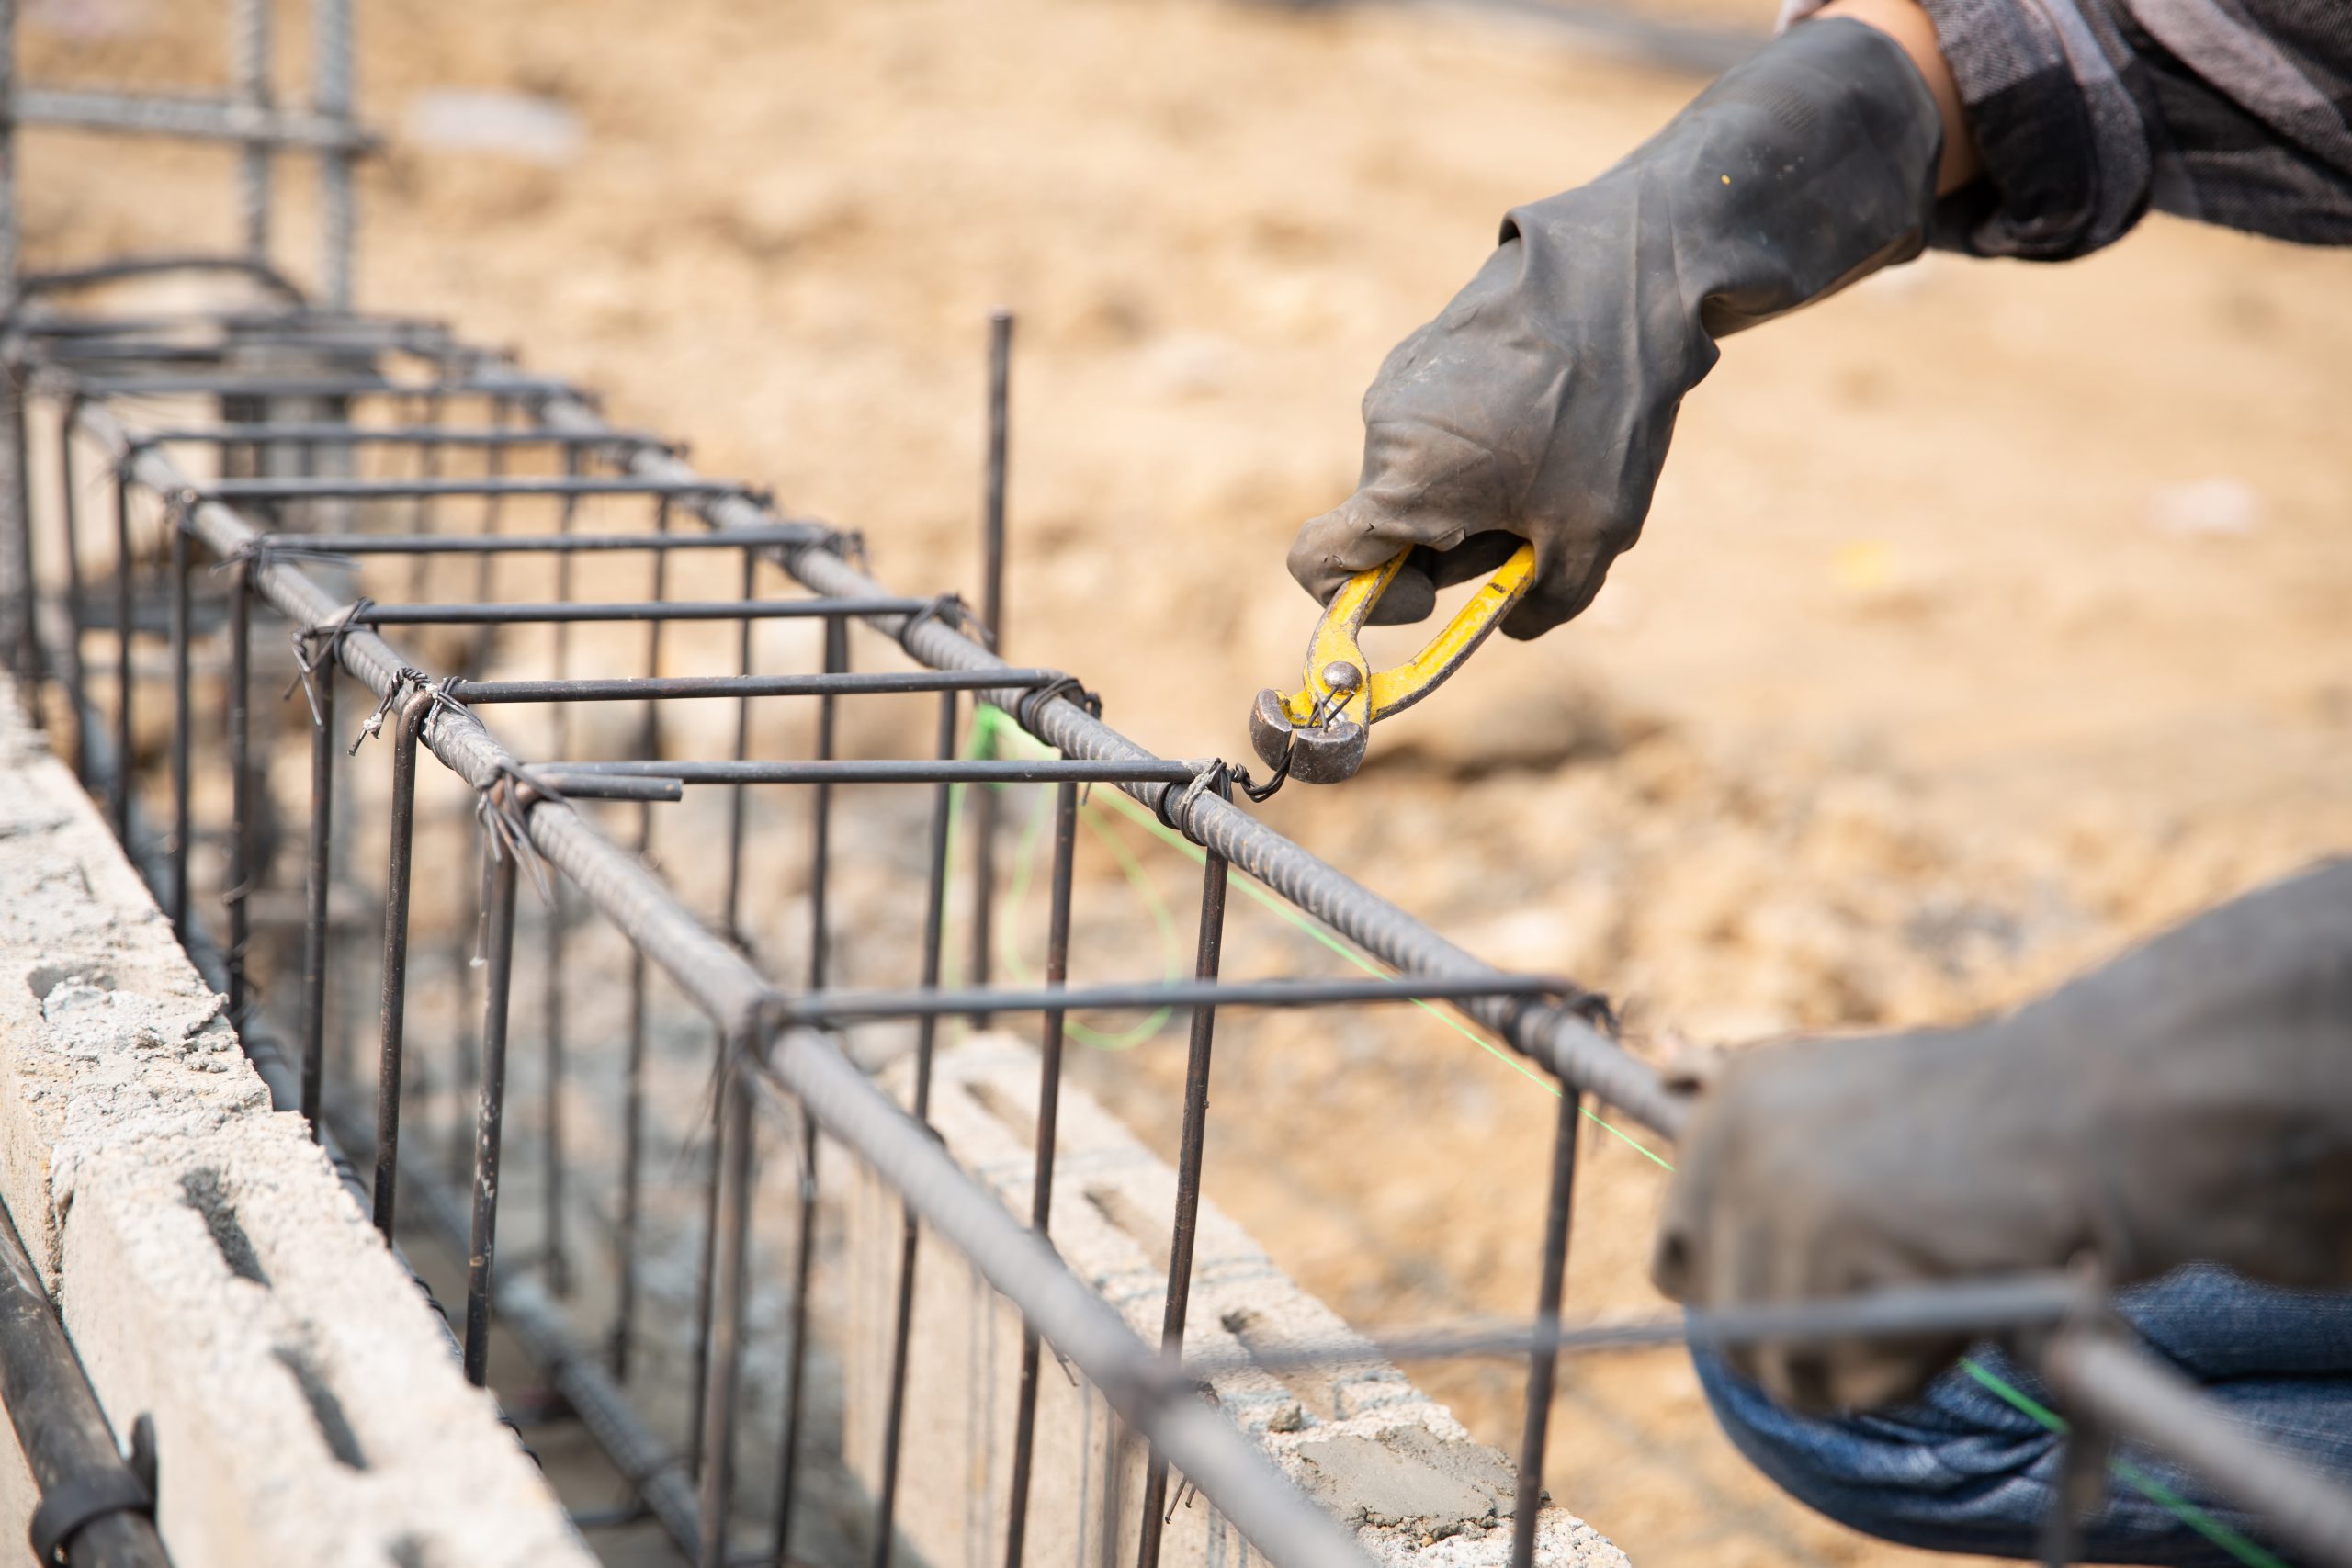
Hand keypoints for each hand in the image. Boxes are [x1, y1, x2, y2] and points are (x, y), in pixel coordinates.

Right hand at [1289, 17, 1943, 639]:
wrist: (1624, 277)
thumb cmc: (1604, 415)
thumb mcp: (1593, 537)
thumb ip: (1544, 605)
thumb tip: (1513, 625)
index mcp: (1401, 486)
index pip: (1318, 564)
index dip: (1360, 601)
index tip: (1428, 598)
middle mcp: (1382, 432)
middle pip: (1388, 525)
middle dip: (1449, 547)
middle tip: (1531, 526)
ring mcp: (1399, 383)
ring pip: (1416, 476)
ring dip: (1469, 495)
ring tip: (1552, 459)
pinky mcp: (1425, 348)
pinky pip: (1436, 427)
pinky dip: (1477, 445)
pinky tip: (1546, 415)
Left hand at [1651, 859, 2351, 1412]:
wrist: (2093, 1107)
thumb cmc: (1996, 1119)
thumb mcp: (1857, 1105)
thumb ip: (1770, 1133)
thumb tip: (1665, 1074)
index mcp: (1730, 1102)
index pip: (1677, 1252)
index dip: (1749, 1299)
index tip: (1828, 1304)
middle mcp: (1727, 1136)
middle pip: (1716, 1315)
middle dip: (1803, 1341)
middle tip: (1896, 1315)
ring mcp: (1767, 1187)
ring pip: (1767, 1357)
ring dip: (1857, 1364)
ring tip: (1935, 1305)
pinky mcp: (1822, 1240)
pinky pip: (1831, 1370)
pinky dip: (1896, 1370)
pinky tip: (1950, 1311)